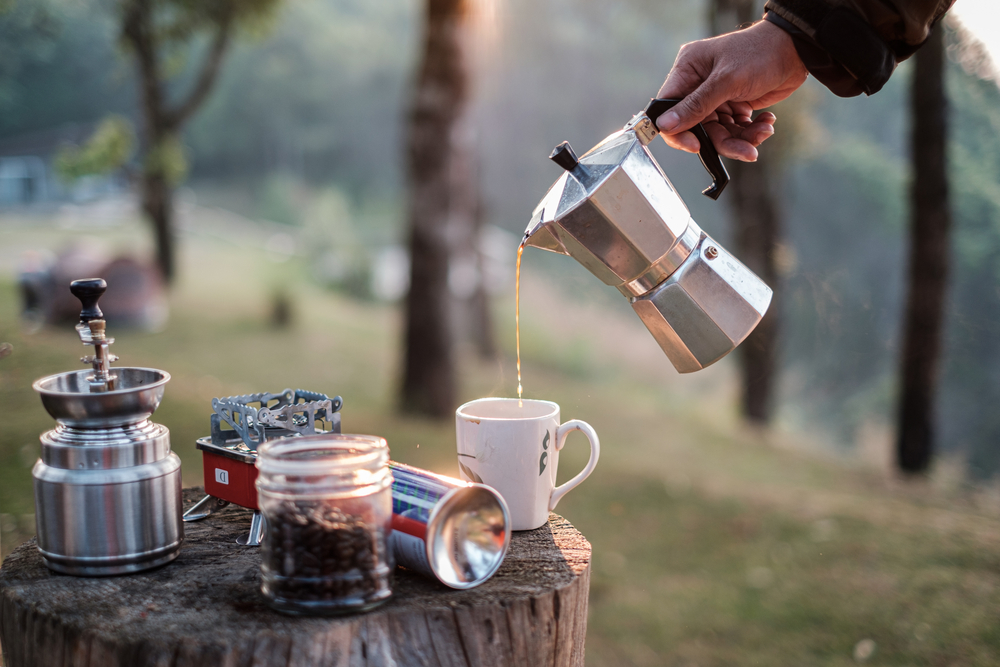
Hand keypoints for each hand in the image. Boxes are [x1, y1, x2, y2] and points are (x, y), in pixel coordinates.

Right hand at [656, 19, 807, 161]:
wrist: (795, 50)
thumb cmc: (760, 52)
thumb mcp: (727, 80)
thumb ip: (696, 105)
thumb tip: (664, 125)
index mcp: (688, 71)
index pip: (669, 109)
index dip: (678, 132)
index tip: (696, 146)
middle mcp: (699, 86)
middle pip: (699, 128)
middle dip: (724, 141)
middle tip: (747, 150)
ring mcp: (717, 97)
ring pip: (720, 133)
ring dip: (742, 139)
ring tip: (763, 133)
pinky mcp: (734, 105)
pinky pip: (735, 130)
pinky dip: (751, 132)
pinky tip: (767, 123)